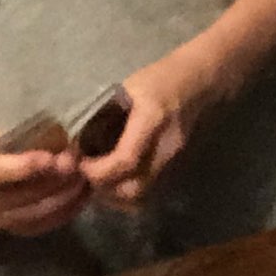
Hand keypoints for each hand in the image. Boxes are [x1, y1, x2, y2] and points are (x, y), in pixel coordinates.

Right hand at [0, 129, 86, 242]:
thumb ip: (24, 140)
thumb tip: (62, 134)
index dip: (26, 166)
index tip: (51, 158)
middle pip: (26, 194)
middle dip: (56, 179)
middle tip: (78, 163)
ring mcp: (2, 220)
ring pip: (39, 213)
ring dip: (67, 196)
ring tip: (84, 177)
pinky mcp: (19, 231)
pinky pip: (46, 224)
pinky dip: (69, 210)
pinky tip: (83, 194)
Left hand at [81, 63, 203, 212]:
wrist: (200, 83)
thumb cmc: (160, 78)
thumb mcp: (128, 87)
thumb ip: (105, 114)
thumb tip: (75, 141)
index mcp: (154, 119)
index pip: (125, 161)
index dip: (97, 170)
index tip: (80, 164)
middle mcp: (167, 147)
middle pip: (133, 189)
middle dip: (104, 188)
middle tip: (87, 173)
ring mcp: (175, 162)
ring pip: (141, 197)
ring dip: (116, 195)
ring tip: (100, 177)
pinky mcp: (176, 170)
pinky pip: (149, 193)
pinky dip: (129, 192)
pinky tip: (118, 178)